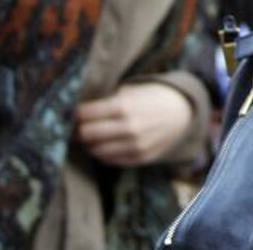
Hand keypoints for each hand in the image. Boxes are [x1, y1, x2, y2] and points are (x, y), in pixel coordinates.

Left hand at [74, 83, 194, 166]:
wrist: (182, 113)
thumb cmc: (152, 98)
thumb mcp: (131, 91)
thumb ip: (107, 100)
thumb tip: (79, 110)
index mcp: (124, 106)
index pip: (85, 114)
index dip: (74, 114)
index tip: (70, 113)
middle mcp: (129, 128)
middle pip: (87, 134)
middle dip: (78, 130)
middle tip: (74, 127)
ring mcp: (135, 145)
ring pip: (96, 150)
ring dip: (88, 144)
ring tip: (87, 137)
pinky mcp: (140, 158)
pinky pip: (110, 160)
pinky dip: (102, 153)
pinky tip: (101, 145)